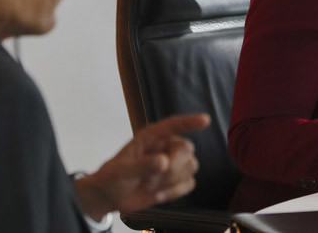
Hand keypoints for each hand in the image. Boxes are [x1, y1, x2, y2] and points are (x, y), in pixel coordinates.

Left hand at [74, 113, 210, 218]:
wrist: (111, 197)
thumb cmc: (113, 177)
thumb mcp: (121, 171)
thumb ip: (142, 165)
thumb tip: (164, 162)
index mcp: (151, 137)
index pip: (174, 125)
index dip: (190, 122)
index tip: (205, 120)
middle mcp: (166, 146)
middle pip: (187, 148)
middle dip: (173, 166)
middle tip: (150, 180)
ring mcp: (173, 163)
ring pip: (191, 166)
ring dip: (171, 181)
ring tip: (149, 185)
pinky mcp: (177, 181)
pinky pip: (189, 184)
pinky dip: (174, 192)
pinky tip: (157, 195)